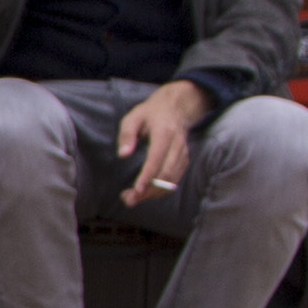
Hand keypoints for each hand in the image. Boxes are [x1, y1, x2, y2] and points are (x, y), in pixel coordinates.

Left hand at [115, 81, 200, 207]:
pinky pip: (176, 179)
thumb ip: (127, 135)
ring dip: (154, 193)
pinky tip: (147, 193)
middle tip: (129, 200)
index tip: (137, 189)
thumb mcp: (133, 117)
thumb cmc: (150, 113)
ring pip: (172, 179)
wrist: (176, 108)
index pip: (157, 158)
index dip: (148, 175)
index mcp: (164, 132)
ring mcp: (183, 153)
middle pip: (166, 173)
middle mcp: (177, 145)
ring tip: (134, 199)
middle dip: (149, 190)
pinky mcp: (184, 160)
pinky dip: (162, 190)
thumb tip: (123, 155)